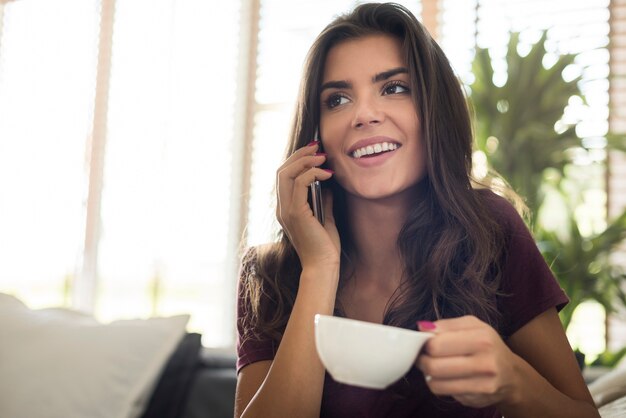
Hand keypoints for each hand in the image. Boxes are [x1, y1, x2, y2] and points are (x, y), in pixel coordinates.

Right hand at [276, 141, 339, 268]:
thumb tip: (327, 184)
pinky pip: (300, 183)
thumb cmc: (325, 247)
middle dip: (300, 155)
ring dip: (306, 160)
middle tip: (318, 147)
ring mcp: (286, 210)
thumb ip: (323, 201)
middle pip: (282, 171)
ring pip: (286, 173)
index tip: (314, 151)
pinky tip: (327, 173)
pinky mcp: (295, 213)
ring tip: (323, 156)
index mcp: (286, 209)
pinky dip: (313, 173)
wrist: (323, 266)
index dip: (297, 160)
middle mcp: (282, 208)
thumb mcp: (325, 218)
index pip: (284, 177)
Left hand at [416, 316, 520, 408]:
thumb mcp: (473, 325)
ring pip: (436, 382)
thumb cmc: (488, 345)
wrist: (511, 374)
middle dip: (422, 360)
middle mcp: (485, 363)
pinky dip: (438, 384)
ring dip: (427, 374)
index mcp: (482, 339)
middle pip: (434, 366)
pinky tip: (445, 377)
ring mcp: (482, 384)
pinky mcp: (476, 399)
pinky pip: (444, 392)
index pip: (437, 344)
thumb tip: (422, 327)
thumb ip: (447, 324)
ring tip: (432, 366)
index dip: (425, 343)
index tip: (425, 342)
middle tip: (423, 356)